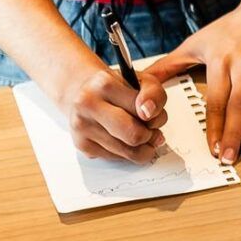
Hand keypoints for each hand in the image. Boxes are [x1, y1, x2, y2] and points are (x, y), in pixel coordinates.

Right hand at [51, 55, 168, 163]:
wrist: (83, 94)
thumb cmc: (115, 89)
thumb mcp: (140, 80)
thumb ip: (153, 93)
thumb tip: (149, 112)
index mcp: (104, 84)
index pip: (143, 111)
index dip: (157, 117)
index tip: (153, 116)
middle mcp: (88, 105)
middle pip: (134, 136)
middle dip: (150, 136)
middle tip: (150, 129)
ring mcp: (82, 127)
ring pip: (129, 153)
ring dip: (143, 147)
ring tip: (140, 134)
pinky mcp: (82, 145)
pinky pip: (118, 159)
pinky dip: (127, 152)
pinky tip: (123, 139)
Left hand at [153, 0, 240, 161]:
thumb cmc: (232, 27)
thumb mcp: (197, 42)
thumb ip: (170, 64)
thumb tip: (142, 79)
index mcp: (221, 62)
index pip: (215, 100)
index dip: (213, 125)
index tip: (212, 147)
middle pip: (239, 104)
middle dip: (233, 132)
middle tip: (230, 157)